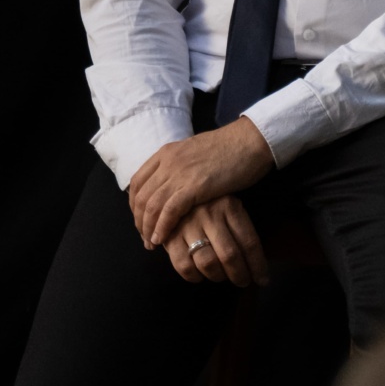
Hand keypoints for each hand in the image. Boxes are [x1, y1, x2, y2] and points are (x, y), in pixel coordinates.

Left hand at [126, 118, 274, 248]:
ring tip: (151, 244)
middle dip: (139, 220)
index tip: (140, 221)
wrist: (249, 141)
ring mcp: (179, 172)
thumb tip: (173, 184)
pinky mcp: (194, 185)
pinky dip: (162, 227)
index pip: (137, 182)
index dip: (135, 205)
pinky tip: (161, 240)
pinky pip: (169, 210)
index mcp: (166, 153)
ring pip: (152, 204)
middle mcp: (167, 162)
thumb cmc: (229, 150)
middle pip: (141, 196)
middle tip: (144, 238)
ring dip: (148, 227)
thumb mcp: (195, 154)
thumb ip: (180, 167)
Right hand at [163, 196, 269, 285]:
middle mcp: (209, 213)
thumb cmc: (208, 205)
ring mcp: (188, 224)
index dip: (258, 266)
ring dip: (218, 276)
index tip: (263, 280)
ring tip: (221, 276)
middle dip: (239, 275)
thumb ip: (240, 231)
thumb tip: (259, 271)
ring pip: (208, 263)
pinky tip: (199, 275)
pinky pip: (184, 265)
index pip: (249, 242)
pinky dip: (194, 277)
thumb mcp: (228, 208)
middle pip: (230, 255)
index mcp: (229, 206)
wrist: (172, 192)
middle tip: (242, 281)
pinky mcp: (169, 235)